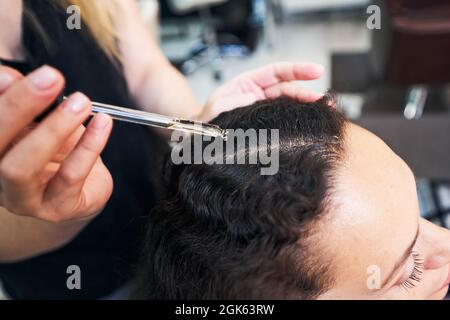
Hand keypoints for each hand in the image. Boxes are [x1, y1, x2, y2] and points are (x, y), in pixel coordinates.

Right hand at [0, 65, 112, 222]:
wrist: (84, 187)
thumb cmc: (56, 150)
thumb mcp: (39, 121)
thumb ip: (24, 100)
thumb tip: (11, 77)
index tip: (9, 76)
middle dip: (19, 106)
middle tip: (51, 78)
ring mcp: (21, 198)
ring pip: (23, 166)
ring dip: (53, 130)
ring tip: (81, 103)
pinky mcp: (55, 208)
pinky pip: (70, 176)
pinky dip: (88, 146)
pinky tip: (102, 123)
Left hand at [201, 61, 324, 121]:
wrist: (201, 139)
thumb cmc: (206, 121)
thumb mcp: (215, 107)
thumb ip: (230, 102)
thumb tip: (252, 97)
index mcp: (248, 83)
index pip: (276, 72)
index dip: (297, 70)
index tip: (317, 71)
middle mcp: (259, 94)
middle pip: (288, 89)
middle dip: (307, 93)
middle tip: (323, 101)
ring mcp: (263, 110)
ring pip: (289, 105)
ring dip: (305, 108)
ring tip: (322, 113)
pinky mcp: (264, 125)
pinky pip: (283, 121)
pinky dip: (296, 121)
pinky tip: (308, 124)